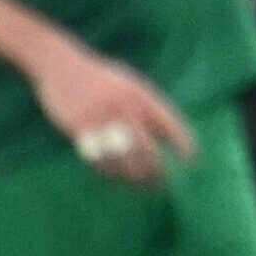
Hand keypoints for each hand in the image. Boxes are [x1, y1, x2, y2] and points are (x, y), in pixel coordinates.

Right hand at [31, 43, 198, 186]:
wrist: (62, 66)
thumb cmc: (101, 78)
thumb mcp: (129, 85)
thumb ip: (148, 109)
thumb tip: (167, 139)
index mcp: (141, 95)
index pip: (169, 124)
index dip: (183, 144)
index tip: (193, 162)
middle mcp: (124, 108)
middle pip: (147, 151)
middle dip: (158, 172)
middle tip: (164, 185)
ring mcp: (100, 120)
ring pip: (123, 161)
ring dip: (135, 179)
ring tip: (144, 189)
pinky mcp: (79, 130)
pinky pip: (98, 160)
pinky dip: (110, 174)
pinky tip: (117, 179)